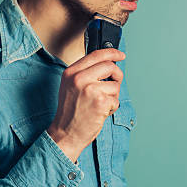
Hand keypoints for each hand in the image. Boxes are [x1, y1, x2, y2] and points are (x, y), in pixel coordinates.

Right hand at [47, 48, 125, 162]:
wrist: (65, 133)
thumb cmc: (70, 112)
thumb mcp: (70, 86)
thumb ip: (85, 73)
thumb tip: (107, 64)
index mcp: (71, 72)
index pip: (96, 55)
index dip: (112, 53)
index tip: (120, 55)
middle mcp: (79, 78)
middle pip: (109, 66)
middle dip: (117, 76)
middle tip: (114, 84)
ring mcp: (90, 89)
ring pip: (115, 85)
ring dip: (112, 96)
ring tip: (99, 104)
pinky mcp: (101, 101)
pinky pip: (116, 100)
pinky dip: (111, 108)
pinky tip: (100, 112)